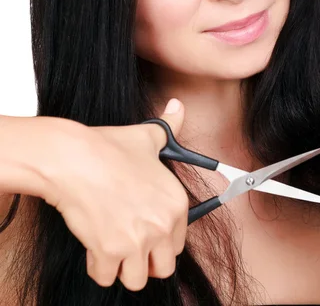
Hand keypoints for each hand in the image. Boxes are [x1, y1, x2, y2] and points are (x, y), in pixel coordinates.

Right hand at [39, 98, 188, 290]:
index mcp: (177, 203)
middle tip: (129, 247)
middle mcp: (163, 224)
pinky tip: (93, 250)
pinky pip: (107, 278)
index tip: (145, 234)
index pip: (179, 243)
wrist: (73, 158)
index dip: (161, 242)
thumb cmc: (108, 148)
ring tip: (111, 250)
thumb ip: (170, 127)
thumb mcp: (147, 136)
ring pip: (137, 279)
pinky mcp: (111, 251)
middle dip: (146, 262)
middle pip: (163, 267)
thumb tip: (178, 106)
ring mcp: (139, 240)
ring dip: (123, 269)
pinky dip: (98, 268)